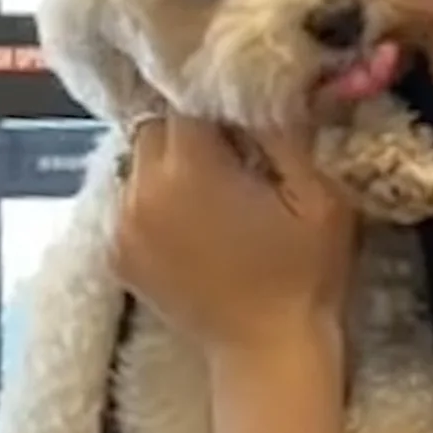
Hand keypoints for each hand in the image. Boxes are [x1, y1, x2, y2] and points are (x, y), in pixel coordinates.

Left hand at [109, 116, 355, 354]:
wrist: (268, 352)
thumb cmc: (305, 272)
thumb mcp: (318, 192)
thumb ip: (284, 127)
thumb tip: (261, 81)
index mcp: (187, 167)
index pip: (187, 97)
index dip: (217, 98)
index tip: (243, 112)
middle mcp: (140, 190)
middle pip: (154, 126)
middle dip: (189, 131)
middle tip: (231, 155)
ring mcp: (120, 225)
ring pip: (138, 163)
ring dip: (168, 167)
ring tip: (210, 194)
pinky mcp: (114, 254)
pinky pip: (130, 202)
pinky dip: (154, 203)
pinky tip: (191, 225)